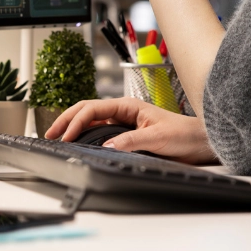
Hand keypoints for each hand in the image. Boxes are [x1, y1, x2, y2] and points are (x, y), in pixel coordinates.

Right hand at [45, 97, 218, 165]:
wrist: (200, 142)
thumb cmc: (184, 134)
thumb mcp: (157, 137)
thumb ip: (131, 141)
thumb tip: (106, 145)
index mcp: (129, 105)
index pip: (93, 108)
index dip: (76, 121)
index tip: (65, 135)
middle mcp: (124, 112)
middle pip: (87, 110)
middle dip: (67, 119)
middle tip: (50, 133)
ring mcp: (125, 123)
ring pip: (92, 120)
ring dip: (74, 126)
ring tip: (58, 136)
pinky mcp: (128, 134)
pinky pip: (101, 131)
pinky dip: (85, 134)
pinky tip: (77, 141)